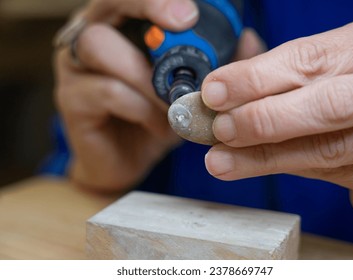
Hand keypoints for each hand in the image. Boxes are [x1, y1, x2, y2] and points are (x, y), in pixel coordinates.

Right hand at [54, 0, 263, 191]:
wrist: (128, 161)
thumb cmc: (158, 118)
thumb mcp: (191, 89)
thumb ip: (220, 63)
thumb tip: (248, 39)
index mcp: (120, 27)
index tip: (190, 13)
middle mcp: (90, 37)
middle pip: (107, 3)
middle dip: (148, 8)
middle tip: (184, 22)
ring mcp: (74, 68)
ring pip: (102, 47)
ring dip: (148, 75)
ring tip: (174, 103)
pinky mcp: (71, 100)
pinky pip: (106, 90)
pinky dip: (141, 107)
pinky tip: (159, 125)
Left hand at [202, 18, 352, 221]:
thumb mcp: (335, 60)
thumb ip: (284, 70)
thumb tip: (223, 84)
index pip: (310, 60)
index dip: (255, 79)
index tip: (214, 93)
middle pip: (328, 108)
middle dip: (263, 121)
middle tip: (220, 130)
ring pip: (332, 152)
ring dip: (268, 159)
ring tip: (223, 161)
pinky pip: (344, 180)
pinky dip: (299, 173)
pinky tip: (268, 167)